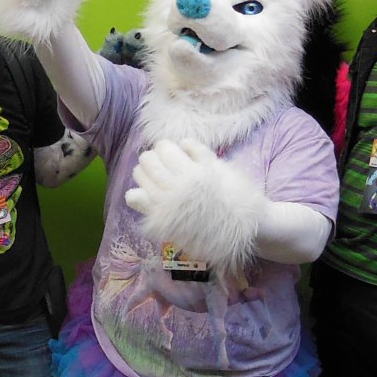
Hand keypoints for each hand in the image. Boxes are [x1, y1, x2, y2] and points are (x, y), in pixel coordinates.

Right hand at [126, 138, 263, 274]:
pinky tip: (190, 150)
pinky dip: (188, 144)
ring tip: (175, 155)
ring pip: (165, 147)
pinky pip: (191, 145)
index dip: (144, 173)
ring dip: (167, 148)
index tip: (152, 177)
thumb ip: (152, 209)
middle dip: (152, 159)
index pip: (140, 175)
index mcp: (162, 206)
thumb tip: (131, 194)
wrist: (246, 229)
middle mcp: (174, 189)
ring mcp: (192, 176)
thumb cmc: (208, 231)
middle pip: (148, 159)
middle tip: (163, 165)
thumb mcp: (175, 228)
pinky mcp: (210, 166)